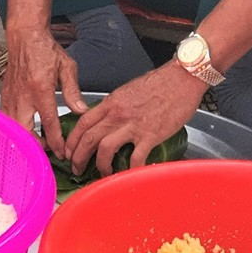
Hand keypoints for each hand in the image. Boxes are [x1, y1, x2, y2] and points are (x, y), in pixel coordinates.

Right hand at [2, 24, 86, 156]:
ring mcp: (12, 96)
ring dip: (25, 138)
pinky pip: (7, 119)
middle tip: (50, 149)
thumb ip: (73, 91)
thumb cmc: (45, 49)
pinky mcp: (5, 96)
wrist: (24, 36)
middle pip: (25, 131)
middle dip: (37, 146)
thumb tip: (81, 110)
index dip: (56, 142)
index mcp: (41, 89)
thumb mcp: (66, 67)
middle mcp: (23, 96)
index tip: (62, 152)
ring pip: (13, 128)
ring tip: (39, 142)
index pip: (49, 123)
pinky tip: (26, 130)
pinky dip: (16, 128)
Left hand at [64, 63, 200, 175]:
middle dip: (79, 157)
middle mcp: (118, 114)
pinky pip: (135, 158)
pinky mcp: (150, 135)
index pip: (83, 123)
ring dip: (101, 166)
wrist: (182, 78)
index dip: (72, 140)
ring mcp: (133, 125)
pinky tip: (130, 174)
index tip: (69, 151)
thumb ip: (116, 106)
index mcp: (111, 102)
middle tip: (78, 168)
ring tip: (103, 173)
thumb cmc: (160, 83)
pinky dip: (130, 170)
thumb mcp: (129, 91)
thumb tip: (108, 120)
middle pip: (89, 139)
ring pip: (105, 149)